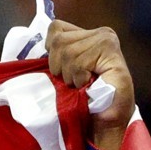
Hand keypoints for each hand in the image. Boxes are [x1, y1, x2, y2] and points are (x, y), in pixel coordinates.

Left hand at [46, 20, 135, 149]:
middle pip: (59, 42)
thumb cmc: (85, 98)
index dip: (52, 52)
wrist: (105, 120)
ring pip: (68, 53)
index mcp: (88, 34)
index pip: (55, 29)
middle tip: (74, 82)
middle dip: (60, 68)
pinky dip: (80, 80)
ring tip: (83, 85)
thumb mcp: (66, 71)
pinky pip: (79, 63)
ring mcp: (107, 40)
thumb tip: (39, 46)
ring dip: (71, 76)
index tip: (62, 71)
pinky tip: (90, 85)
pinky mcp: (110, 52)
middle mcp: (101, 33)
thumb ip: (57, 54)